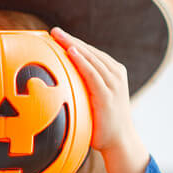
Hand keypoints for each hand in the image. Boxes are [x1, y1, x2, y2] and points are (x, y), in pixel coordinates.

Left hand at [50, 26, 148, 172]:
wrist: (119, 141)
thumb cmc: (102, 121)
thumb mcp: (91, 99)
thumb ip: (81, 87)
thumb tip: (56, 84)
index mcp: (112, 72)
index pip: (90, 52)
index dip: (73, 42)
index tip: (55, 35)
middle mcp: (114, 74)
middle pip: (89, 51)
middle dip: (70, 40)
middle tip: (53, 31)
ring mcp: (113, 83)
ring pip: (90, 58)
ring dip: (73, 45)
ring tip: (58, 36)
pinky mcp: (108, 94)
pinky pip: (93, 73)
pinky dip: (82, 61)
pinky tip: (71, 51)